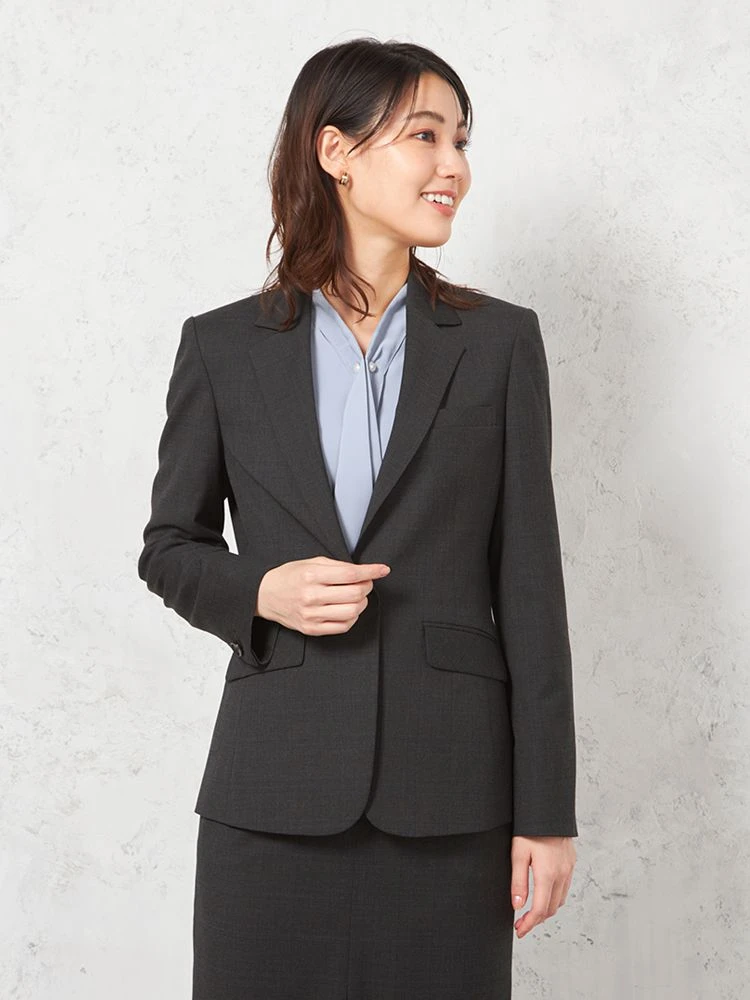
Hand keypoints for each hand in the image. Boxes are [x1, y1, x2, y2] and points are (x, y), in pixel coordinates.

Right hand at [256, 556, 390, 635]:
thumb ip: (337, 566)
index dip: (371, 571)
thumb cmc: (289, 576)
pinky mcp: (311, 629)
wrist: (264, 595)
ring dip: (362, 602)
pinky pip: (343, 627)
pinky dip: (352, 617)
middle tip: (365, 582)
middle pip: (354, 594)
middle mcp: (311, 596)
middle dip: (367, 586)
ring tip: (357, 596)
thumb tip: (363, 571)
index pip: (350, 574)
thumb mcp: (310, 562)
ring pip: (352, 612)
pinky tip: (348, 609)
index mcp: (311, 575)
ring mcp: (311, 615)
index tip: (383, 570)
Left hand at [510, 835, 575, 937]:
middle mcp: (561, 874)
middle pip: (550, 909)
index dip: (529, 924)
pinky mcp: (571, 862)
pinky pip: (564, 887)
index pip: (539, 909)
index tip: (519, 930)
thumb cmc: (530, 828)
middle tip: (521, 924)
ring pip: (559, 900)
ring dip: (546, 910)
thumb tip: (517, 906)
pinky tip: (544, 894)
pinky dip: (554, 897)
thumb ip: (518, 882)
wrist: (549, 808)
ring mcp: (568, 869)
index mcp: (547, 874)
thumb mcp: (518, 853)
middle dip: (536, 920)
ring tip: (530, 912)